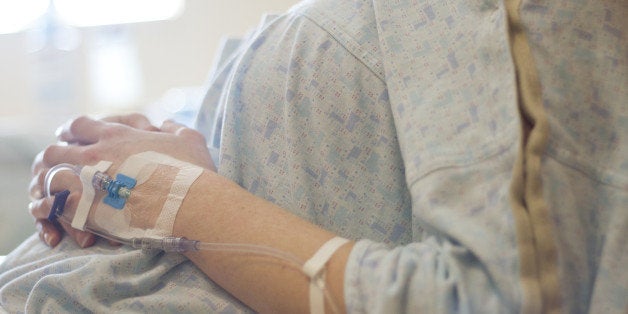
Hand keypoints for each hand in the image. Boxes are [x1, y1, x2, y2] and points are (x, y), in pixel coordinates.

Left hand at [29, 114, 212, 247]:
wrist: (188, 204)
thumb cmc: (192, 171)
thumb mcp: (190, 139)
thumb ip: (175, 128)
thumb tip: (167, 123)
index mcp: (117, 136)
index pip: (79, 125)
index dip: (71, 131)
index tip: (68, 136)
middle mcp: (97, 154)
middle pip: (57, 150)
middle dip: (54, 156)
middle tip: (56, 165)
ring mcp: (89, 181)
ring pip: (50, 176)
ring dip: (50, 182)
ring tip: (53, 191)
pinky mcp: (87, 208)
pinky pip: (55, 204)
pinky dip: (53, 208)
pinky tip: (60, 213)